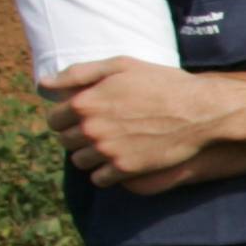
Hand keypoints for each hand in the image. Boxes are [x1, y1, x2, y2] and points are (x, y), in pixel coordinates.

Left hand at [42, 60, 230, 185]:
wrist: (201, 111)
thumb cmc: (163, 83)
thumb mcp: (122, 66)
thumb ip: (79, 73)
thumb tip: (43, 84)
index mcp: (84, 101)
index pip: (54, 119)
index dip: (67, 118)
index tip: (84, 117)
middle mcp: (90, 128)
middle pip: (65, 142)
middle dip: (78, 137)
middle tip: (101, 131)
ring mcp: (107, 150)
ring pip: (80, 162)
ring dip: (90, 156)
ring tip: (110, 146)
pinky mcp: (125, 168)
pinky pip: (99, 179)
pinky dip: (104, 173)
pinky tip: (118, 162)